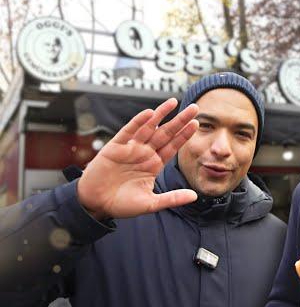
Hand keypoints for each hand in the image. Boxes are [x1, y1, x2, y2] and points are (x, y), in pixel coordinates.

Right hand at [77, 98, 198, 219]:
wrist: (95, 204)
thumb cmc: (122, 204)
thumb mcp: (151, 204)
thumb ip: (172, 199)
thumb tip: (194, 196)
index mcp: (154, 164)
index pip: (173, 146)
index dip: (184, 135)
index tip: (196, 123)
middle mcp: (144, 153)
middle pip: (166, 133)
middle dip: (179, 121)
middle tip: (194, 107)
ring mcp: (130, 148)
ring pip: (149, 128)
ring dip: (160, 115)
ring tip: (173, 102)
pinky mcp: (115, 147)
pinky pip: (128, 132)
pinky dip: (138, 122)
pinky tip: (149, 114)